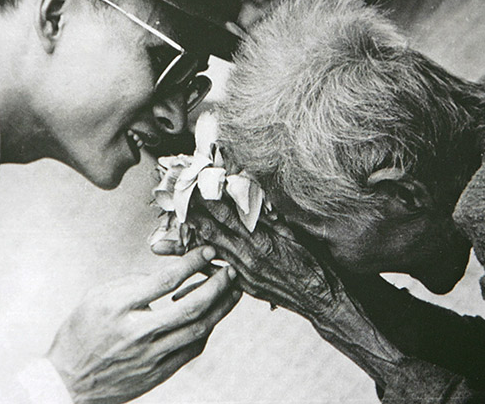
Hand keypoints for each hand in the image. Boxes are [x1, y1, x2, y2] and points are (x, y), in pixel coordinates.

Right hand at [46, 246, 240, 403]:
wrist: (68, 382)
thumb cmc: (81, 333)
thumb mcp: (97, 296)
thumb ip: (132, 283)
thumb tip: (168, 276)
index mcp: (119, 307)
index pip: (165, 280)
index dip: (191, 263)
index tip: (207, 251)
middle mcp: (137, 332)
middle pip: (190, 306)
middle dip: (217, 285)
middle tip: (230, 270)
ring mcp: (150, 356)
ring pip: (198, 329)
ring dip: (220, 308)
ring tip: (231, 291)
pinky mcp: (159, 372)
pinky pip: (192, 349)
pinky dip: (206, 329)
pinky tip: (210, 316)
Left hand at [174, 192, 340, 320]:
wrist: (320, 299)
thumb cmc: (313, 263)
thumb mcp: (296, 233)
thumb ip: (271, 218)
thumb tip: (253, 197)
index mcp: (262, 242)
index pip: (228, 216)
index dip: (209, 201)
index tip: (193, 186)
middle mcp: (248, 258)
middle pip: (212, 233)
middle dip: (191, 216)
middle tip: (171, 202)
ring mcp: (242, 274)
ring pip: (209, 253)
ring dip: (188, 240)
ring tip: (164, 234)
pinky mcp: (242, 286)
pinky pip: (215, 272)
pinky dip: (199, 263)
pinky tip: (183, 259)